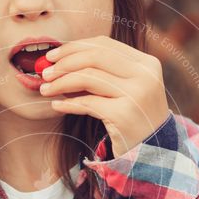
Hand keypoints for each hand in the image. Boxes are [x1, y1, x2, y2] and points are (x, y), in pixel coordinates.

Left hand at [39, 35, 170, 157]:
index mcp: (146, 64)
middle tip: (45, 73)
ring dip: (61, 82)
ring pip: (89, 78)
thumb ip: (104, 73)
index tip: (52, 55)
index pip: (104, 44)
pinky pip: (88, 103)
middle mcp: (144, 75)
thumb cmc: (133, 120)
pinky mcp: (124, 115)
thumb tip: (60, 60)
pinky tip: (57, 105)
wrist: (154, 153)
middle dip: (64, 63)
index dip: (74, 47)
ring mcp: (136, 94)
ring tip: (45, 89)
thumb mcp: (126, 90)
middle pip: (95, 57)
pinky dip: (68, 103)